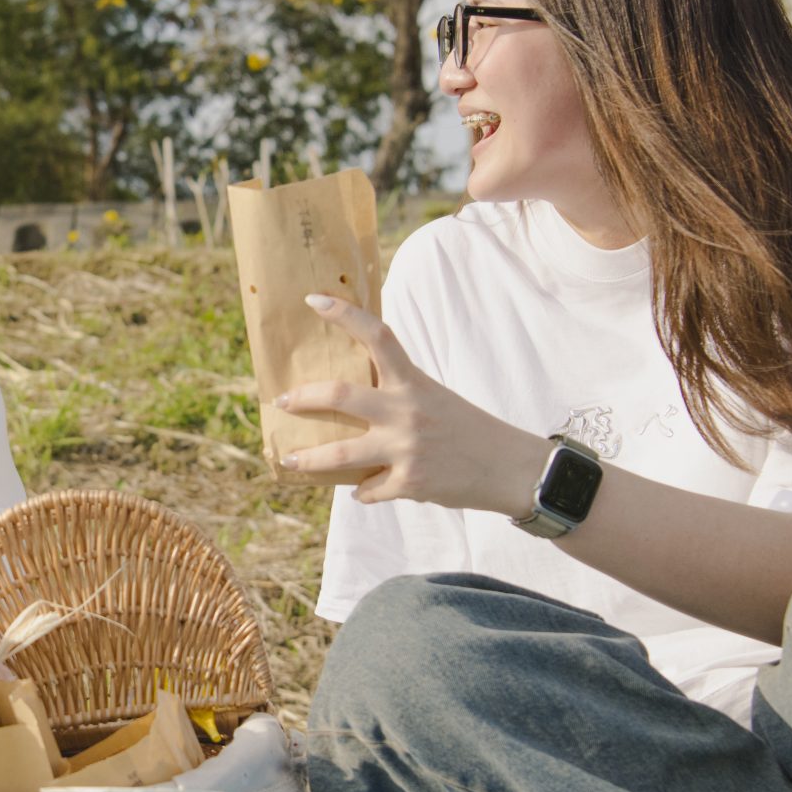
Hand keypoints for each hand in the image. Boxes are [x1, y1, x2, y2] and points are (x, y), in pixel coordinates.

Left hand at [280, 294, 545, 511]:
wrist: (509, 468)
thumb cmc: (467, 429)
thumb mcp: (433, 397)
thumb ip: (396, 393)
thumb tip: (349, 398)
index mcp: (414, 382)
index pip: (377, 336)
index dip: (344, 314)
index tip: (312, 300)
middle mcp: (407, 410)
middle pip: (340, 394)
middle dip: (303, 397)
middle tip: (282, 401)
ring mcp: (406, 448)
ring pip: (340, 453)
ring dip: (309, 458)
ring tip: (290, 459)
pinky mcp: (409, 483)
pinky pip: (368, 489)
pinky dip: (363, 490)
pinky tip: (363, 490)